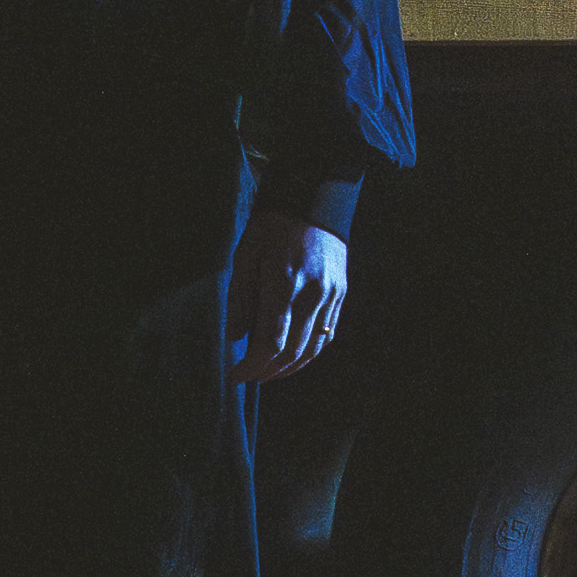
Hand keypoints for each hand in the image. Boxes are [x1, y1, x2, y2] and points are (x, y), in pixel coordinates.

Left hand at [236, 210, 351, 382]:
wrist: (312, 199)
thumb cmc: (273, 226)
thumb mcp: (246, 255)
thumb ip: (241, 298)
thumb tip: (236, 336)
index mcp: (283, 282)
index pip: (270, 340)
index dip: (252, 365)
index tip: (236, 374)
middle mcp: (311, 293)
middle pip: (292, 349)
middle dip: (268, 370)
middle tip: (250, 377)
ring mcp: (330, 294)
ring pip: (312, 347)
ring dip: (290, 367)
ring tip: (269, 373)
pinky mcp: (340, 293)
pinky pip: (327, 334)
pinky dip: (310, 352)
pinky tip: (294, 357)